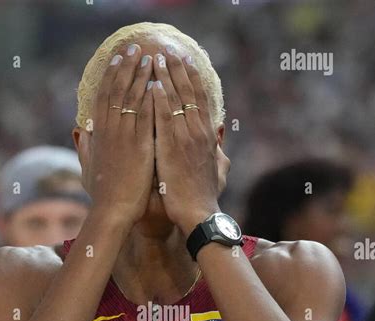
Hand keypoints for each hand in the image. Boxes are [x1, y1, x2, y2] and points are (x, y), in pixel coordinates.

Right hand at [78, 44, 154, 226]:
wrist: (113, 210)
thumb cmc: (102, 194)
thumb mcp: (87, 168)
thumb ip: (84, 148)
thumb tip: (80, 133)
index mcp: (98, 134)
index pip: (104, 97)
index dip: (111, 76)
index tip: (118, 60)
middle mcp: (109, 131)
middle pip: (117, 90)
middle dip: (127, 67)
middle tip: (135, 48)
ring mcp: (125, 136)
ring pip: (132, 98)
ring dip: (141, 75)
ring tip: (149, 57)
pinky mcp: (140, 145)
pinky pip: (146, 115)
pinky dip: (151, 97)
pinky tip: (158, 82)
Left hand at [152, 47, 221, 234]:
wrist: (199, 214)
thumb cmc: (206, 196)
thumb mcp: (219, 171)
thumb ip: (219, 152)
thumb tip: (221, 138)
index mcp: (208, 136)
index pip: (202, 100)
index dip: (193, 79)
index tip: (186, 62)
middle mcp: (199, 132)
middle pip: (190, 93)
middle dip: (178, 70)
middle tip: (168, 52)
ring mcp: (185, 139)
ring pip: (177, 101)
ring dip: (166, 78)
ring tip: (157, 60)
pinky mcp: (171, 148)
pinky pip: (165, 119)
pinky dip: (160, 101)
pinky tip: (153, 85)